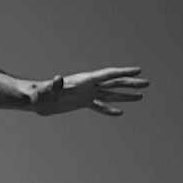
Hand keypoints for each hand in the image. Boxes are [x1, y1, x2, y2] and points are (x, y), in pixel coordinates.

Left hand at [33, 68, 147, 117]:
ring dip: (125, 96)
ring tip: (141, 96)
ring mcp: (86, 94)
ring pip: (110, 94)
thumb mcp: (46, 90)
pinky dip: (109, 110)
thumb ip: (53, 85)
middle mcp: (87, 86)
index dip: (123, 72)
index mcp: (83, 80)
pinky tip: (120, 113)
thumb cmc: (39, 94)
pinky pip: (99, 106)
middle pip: (113, 83)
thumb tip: (57, 79)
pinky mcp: (81, 103)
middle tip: (148, 83)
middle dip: (131, 83)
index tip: (138, 70)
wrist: (34, 100)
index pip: (107, 75)